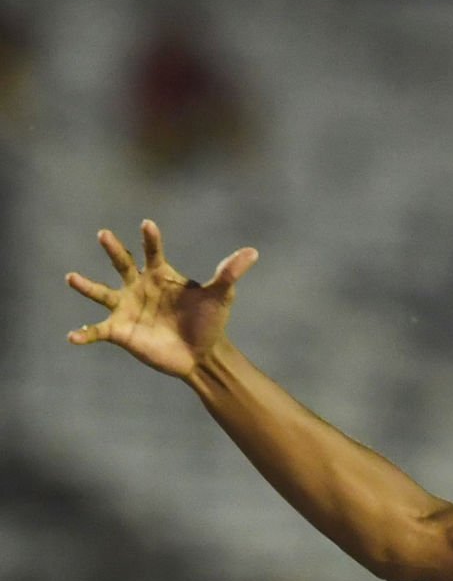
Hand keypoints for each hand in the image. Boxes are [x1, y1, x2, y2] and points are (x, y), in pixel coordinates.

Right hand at [65, 220, 257, 380]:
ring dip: (85, 286)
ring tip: (71, 277)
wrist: (202, 355)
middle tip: (104, 234)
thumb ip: (230, 273)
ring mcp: (127, 308)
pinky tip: (72, 337)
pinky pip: (98, 331)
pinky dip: (84, 334)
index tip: (148, 225)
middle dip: (113, 249)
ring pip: (101, 293)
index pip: (153, 251)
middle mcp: (139, 287)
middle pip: (122, 263)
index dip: (150, 238)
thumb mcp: (221, 296)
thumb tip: (253, 252)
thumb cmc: (209, 322)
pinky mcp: (121, 332)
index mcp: (160, 275)